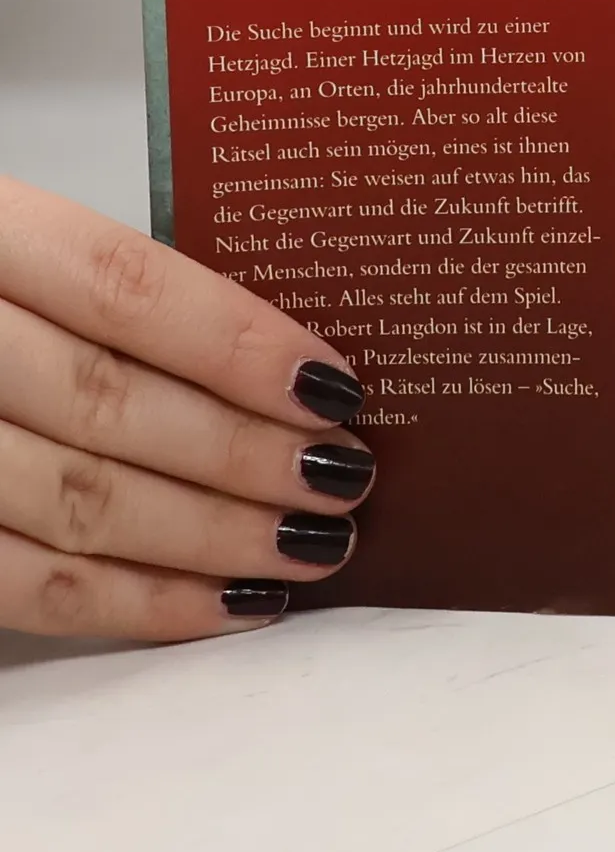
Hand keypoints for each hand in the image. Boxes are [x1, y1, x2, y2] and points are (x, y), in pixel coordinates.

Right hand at [0, 178, 370, 639]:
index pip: (126, 291)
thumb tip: (288, 367)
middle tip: (346, 478)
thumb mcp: (31, 248)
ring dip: (211, 535)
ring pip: (76, 503)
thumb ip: (126, 297)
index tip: (335, 388)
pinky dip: (138, 603)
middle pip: (109, 404)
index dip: (237, 345)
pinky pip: (26, 587)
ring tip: (313, 545)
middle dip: (244, 452)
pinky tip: (229, 603)